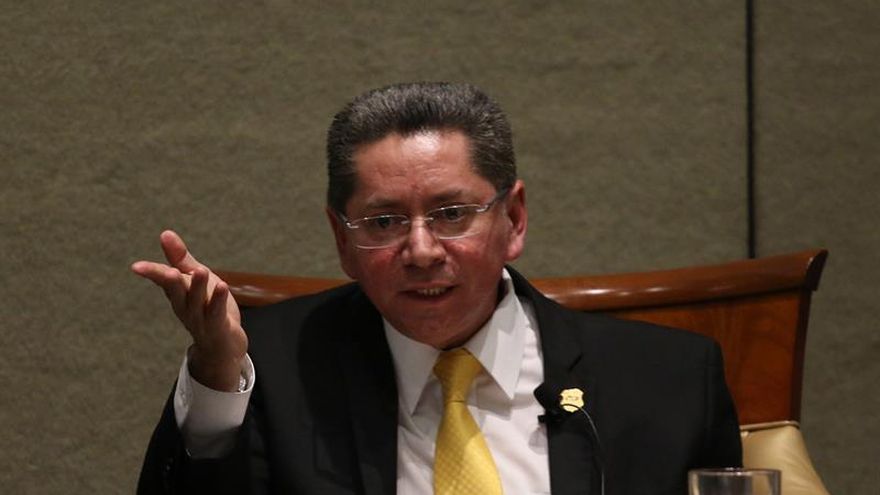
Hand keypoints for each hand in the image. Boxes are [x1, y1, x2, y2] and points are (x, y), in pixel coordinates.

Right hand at [131, 230, 246, 391]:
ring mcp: (200, 318)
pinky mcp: (217, 326)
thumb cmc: (207, 306)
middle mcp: (185, 306)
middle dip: (171, 281)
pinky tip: (221, 286)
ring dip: (197, 287)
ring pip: (196, 302)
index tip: (136, 266)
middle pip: (176, 291)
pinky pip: (216, 313)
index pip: (163, 280)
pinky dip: (218, 300)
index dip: (151, 273)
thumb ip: (180, 258)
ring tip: (200, 271)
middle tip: (169, 271)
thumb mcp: (194, 278)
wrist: (223, 344)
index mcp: (177, 293)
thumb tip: (164, 233)